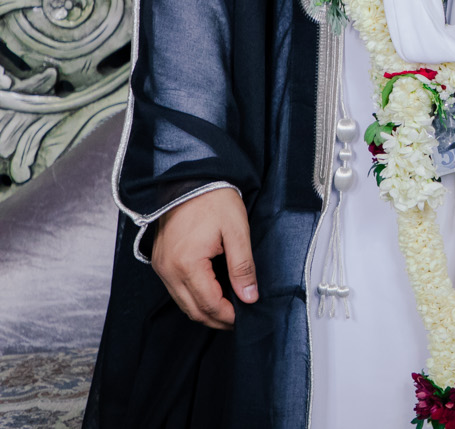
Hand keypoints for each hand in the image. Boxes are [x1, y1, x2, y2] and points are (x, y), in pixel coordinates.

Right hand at [150, 188, 256, 329]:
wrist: (190, 179)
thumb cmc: (213, 200)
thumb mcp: (237, 232)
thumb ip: (243, 267)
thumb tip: (249, 296)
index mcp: (187, 265)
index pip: (208, 304)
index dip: (228, 316)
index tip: (244, 317)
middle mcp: (168, 270)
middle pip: (192, 310)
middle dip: (216, 319)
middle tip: (237, 319)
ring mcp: (161, 267)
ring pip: (182, 302)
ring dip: (204, 309)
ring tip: (227, 309)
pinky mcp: (160, 261)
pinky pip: (175, 289)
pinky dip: (193, 297)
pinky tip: (210, 293)